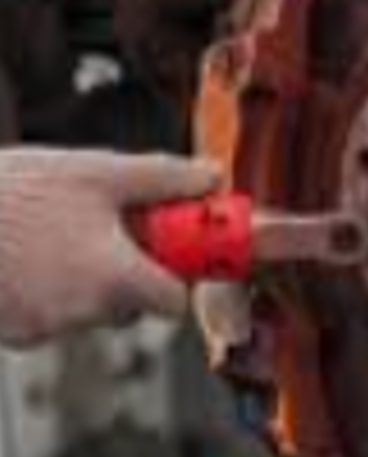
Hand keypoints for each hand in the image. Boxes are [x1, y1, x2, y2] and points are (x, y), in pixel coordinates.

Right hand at [0, 148, 219, 347]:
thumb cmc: (12, 194)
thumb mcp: (99, 173)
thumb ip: (164, 179)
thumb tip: (211, 177)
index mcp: (115, 278)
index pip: (173, 302)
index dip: (178, 276)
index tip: (174, 253)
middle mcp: (83, 312)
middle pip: (132, 304)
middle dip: (129, 271)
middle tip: (110, 230)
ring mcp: (44, 326)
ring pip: (89, 307)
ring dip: (86, 278)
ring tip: (58, 234)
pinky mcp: (12, 331)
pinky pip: (49, 312)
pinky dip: (49, 288)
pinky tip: (30, 254)